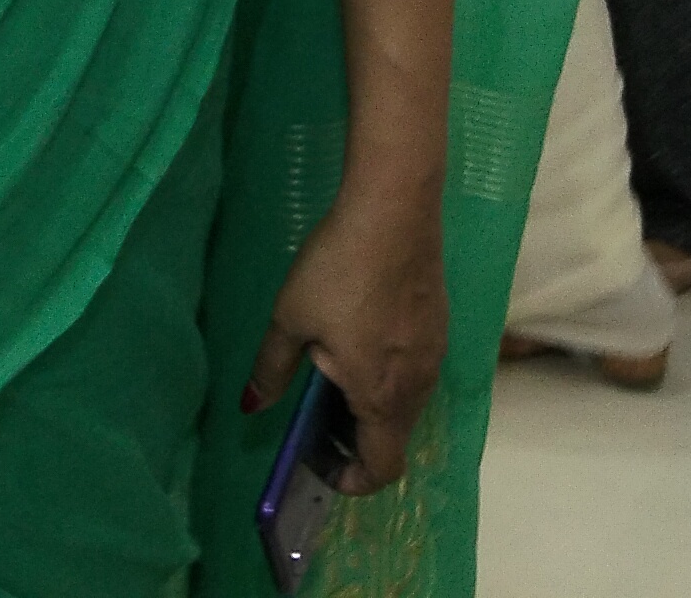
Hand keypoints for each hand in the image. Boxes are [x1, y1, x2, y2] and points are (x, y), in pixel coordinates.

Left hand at [246, 178, 445, 497]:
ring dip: (374, 408)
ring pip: (407, 405)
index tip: (321, 464)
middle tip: (316, 417)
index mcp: (380, 396)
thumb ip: (272, 369)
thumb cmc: (339, 269)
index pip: (382, 468)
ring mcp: (434, 355)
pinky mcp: (439, 326)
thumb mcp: (291, 318)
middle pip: (395, 439)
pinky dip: (390, 377)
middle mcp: (417, 386)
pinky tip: (361, 338)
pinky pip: (415, 373)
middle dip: (357, 442)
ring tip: (333, 374)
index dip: (351, 479)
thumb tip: (251, 406)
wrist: (394, 211)